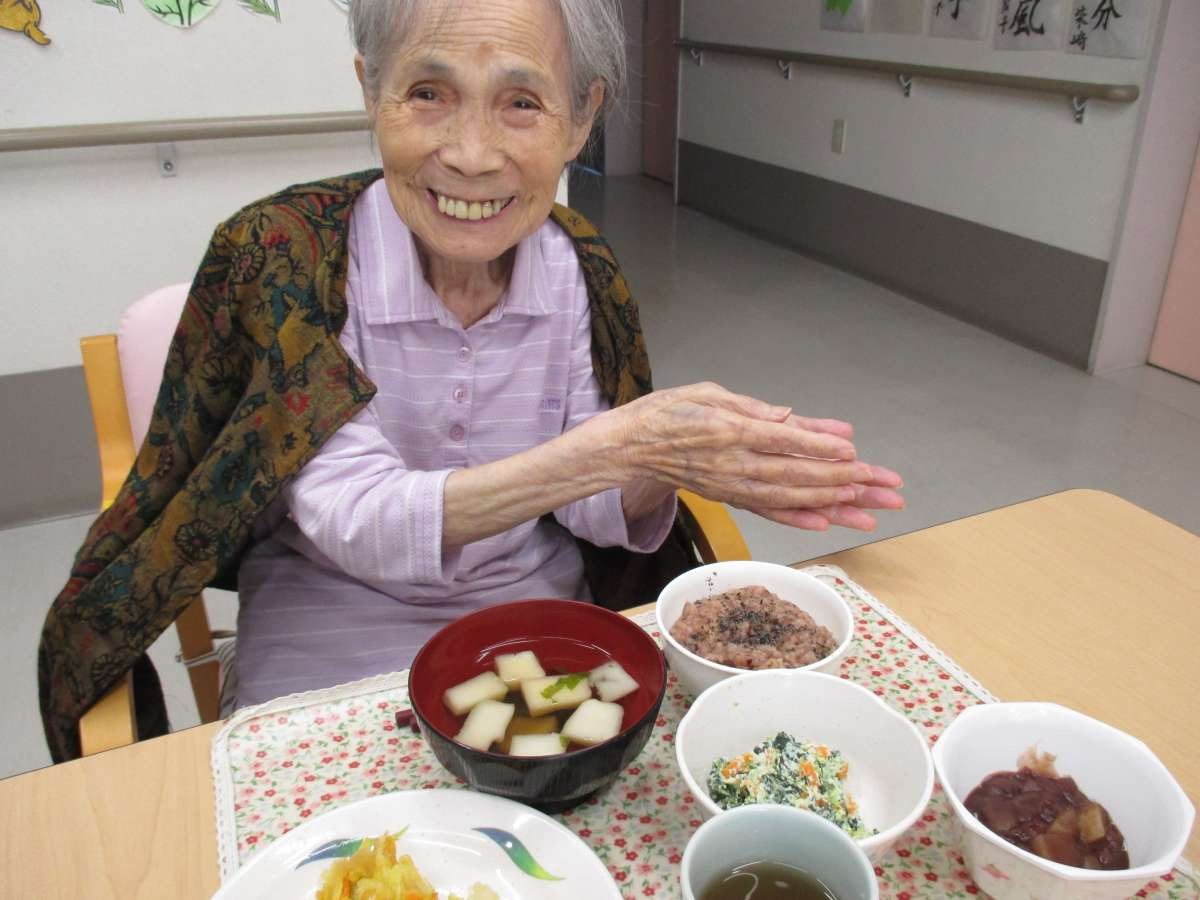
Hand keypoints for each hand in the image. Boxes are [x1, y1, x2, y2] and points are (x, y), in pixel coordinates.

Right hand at [607, 383, 902, 529]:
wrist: (632, 448)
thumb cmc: (669, 413)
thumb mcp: (708, 393)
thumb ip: (751, 407)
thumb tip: (791, 417)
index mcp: (728, 430)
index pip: (782, 440)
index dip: (819, 447)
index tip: (853, 451)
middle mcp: (733, 463)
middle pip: (797, 475)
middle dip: (845, 481)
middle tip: (884, 484)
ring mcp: (733, 485)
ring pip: (791, 498)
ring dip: (834, 504)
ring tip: (872, 509)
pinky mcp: (731, 497)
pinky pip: (769, 511)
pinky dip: (799, 519)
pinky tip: (827, 524)